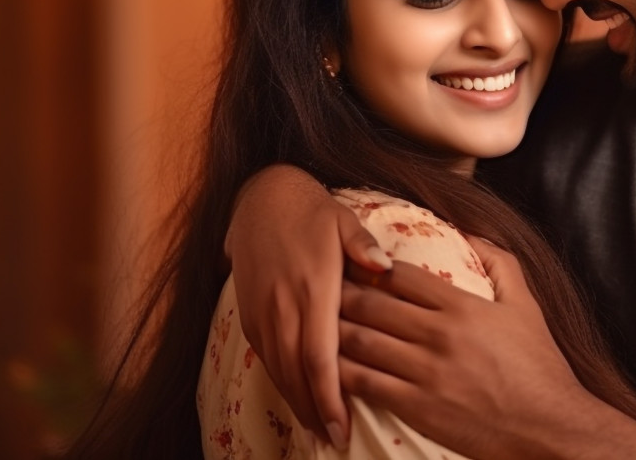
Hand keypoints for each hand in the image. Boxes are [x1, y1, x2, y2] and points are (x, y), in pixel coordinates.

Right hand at [224, 164, 392, 447]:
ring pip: (278, 371)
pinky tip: (297, 398)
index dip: (330, 398)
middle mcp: (282, 307)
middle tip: (333, 442)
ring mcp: (261, 312)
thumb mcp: (343, 221)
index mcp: (312, 289)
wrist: (260, 200)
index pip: (320, 358)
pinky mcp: (248, 314)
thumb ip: (364, 247)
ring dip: (296, 403)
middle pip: (296, 375)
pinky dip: (280, 382)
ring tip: (317, 430)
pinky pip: (265, 358)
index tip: (342, 429)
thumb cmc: (312, 212)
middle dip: (314, 413)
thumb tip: (387, 268)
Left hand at [338, 239, 635, 459]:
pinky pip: (366, 384)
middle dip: (340, 292)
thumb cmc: (539, 366)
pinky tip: (324, 367)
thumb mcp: (526, 305)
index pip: (401, 275)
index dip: (369, 265)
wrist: (548, 427)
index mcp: (462, 306)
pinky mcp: (417, 407)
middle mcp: (439, 334)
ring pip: (363, 342)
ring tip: (309, 321)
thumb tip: (473, 234)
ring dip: (332, 330)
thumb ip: (500, 264)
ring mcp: (425, 372)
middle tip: (314, 283)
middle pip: (373, 304)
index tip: (348, 258)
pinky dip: (341, 373)